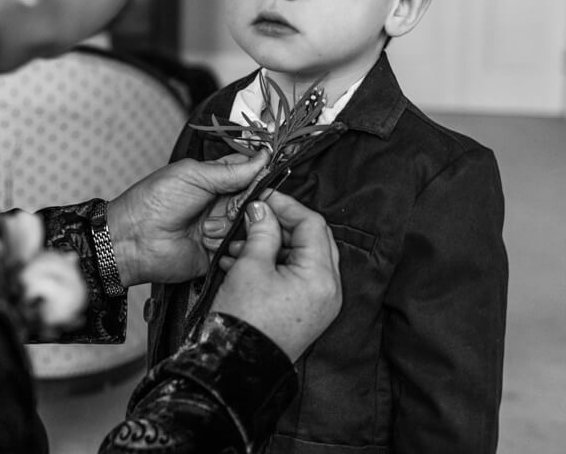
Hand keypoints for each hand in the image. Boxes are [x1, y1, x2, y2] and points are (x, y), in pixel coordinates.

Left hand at [106, 151, 267, 286]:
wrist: (135, 239)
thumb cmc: (153, 202)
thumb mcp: (192, 175)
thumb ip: (230, 170)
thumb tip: (261, 159)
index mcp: (213, 180)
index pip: (250, 173)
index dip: (260, 175)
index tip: (266, 176)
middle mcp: (220, 203)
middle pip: (255, 200)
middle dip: (245, 203)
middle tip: (228, 206)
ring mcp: (220, 228)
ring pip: (249, 224)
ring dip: (229, 224)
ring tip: (205, 227)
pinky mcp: (218, 252)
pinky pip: (239, 247)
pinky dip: (225, 243)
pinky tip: (206, 240)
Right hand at [210, 191, 341, 360]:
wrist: (236, 367)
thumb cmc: (245, 321)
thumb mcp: (250, 266)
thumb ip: (261, 231)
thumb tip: (263, 209)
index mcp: (321, 277)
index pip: (312, 224)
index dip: (286, 205)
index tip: (263, 197)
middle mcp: (329, 290)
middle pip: (312, 239)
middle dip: (281, 225)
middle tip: (255, 216)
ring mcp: (320, 303)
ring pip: (302, 257)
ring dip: (273, 244)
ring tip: (240, 243)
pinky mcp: (307, 312)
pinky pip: (296, 277)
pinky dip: (274, 265)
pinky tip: (243, 262)